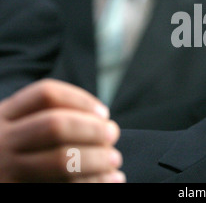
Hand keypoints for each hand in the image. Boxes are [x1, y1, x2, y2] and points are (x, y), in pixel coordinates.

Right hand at [0, 79, 124, 182]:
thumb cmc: (17, 154)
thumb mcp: (20, 128)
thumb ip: (52, 118)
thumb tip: (103, 122)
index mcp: (4, 116)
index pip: (47, 94)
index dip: (81, 100)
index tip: (104, 113)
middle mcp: (2, 141)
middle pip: (56, 125)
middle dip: (92, 129)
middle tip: (113, 134)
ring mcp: (7, 171)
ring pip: (61, 160)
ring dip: (97, 159)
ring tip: (114, 160)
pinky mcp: (19, 192)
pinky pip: (63, 186)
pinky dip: (93, 182)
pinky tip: (111, 179)